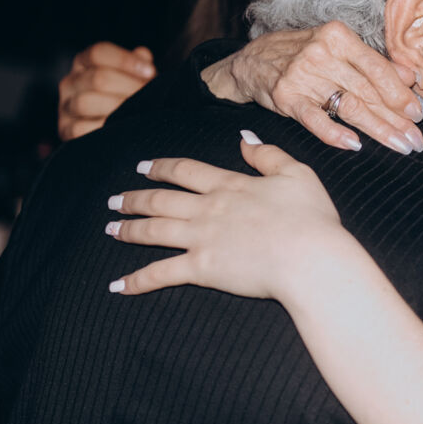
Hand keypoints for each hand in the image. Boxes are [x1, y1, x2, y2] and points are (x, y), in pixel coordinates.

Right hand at [58, 42, 154, 140]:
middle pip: (97, 78)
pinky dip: (103, 128)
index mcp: (84, 63)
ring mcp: (66, 106)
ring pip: (85, 102)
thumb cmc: (126, 96)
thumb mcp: (133, 76)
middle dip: (128, 87)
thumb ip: (138, 63)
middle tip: (147, 95)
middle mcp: (71, 82)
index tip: (150, 72)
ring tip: (135, 111)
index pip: (98, 53)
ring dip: (117, 108)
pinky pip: (80, 128)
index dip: (125, 60)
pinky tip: (120, 127)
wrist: (114, 129)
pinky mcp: (66, 130)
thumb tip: (142, 54)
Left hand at [107, 133, 351, 300]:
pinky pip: (160, 274)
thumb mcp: (298, 174)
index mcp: (230, 185)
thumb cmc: (312, 218)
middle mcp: (208, 209)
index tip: (143, 168)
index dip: (161, 168)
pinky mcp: (201, 269)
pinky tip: (116, 286)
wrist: (311, 258)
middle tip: (113, 201)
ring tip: (110, 229)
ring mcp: (201, 239)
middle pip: (160, 200)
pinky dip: (136, 281)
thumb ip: (268, 155)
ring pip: (153, 231)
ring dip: (128, 230)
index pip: (185, 171)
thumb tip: (244, 137)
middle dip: (133, 199)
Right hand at [202, 23, 422, 154]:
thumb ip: (374, 62)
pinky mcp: (287, 98)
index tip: (418, 114)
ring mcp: (302, 76)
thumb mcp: (337, 48)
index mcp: (338, 36)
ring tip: (399, 145)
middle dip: (395, 118)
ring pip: (349, 107)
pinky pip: (315, 119)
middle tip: (416, 139)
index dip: (400, 93)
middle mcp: (321, 53)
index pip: (377, 68)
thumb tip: (412, 76)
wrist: (252, 61)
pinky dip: (334, 133)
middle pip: (367, 91)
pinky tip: (355, 145)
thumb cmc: (303, 54)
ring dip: (378, 130)